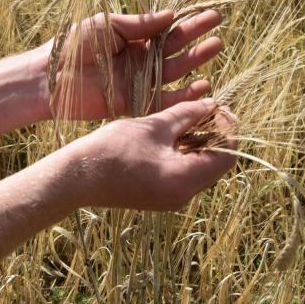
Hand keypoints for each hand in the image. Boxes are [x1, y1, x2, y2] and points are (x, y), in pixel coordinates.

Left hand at [37, 10, 222, 120]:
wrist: (50, 78)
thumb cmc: (73, 46)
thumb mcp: (108, 25)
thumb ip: (140, 24)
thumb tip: (171, 15)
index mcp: (133, 40)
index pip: (167, 30)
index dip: (189, 23)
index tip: (212, 15)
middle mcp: (140, 61)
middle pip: (175, 51)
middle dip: (197, 41)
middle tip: (219, 33)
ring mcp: (139, 82)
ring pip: (174, 73)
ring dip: (195, 63)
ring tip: (215, 50)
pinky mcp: (135, 104)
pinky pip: (164, 100)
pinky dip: (184, 95)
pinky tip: (203, 86)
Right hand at [64, 99, 237, 210]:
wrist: (76, 178)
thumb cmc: (113, 149)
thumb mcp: (153, 126)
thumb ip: (186, 115)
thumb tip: (211, 105)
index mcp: (185, 179)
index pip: (226, 155)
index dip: (228, 129)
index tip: (220, 107)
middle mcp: (183, 196)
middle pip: (216, 164)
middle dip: (215, 135)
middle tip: (206, 109)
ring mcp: (171, 199)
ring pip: (200, 169)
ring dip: (200, 144)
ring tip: (190, 118)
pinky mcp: (160, 196)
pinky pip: (184, 174)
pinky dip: (186, 154)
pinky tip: (175, 134)